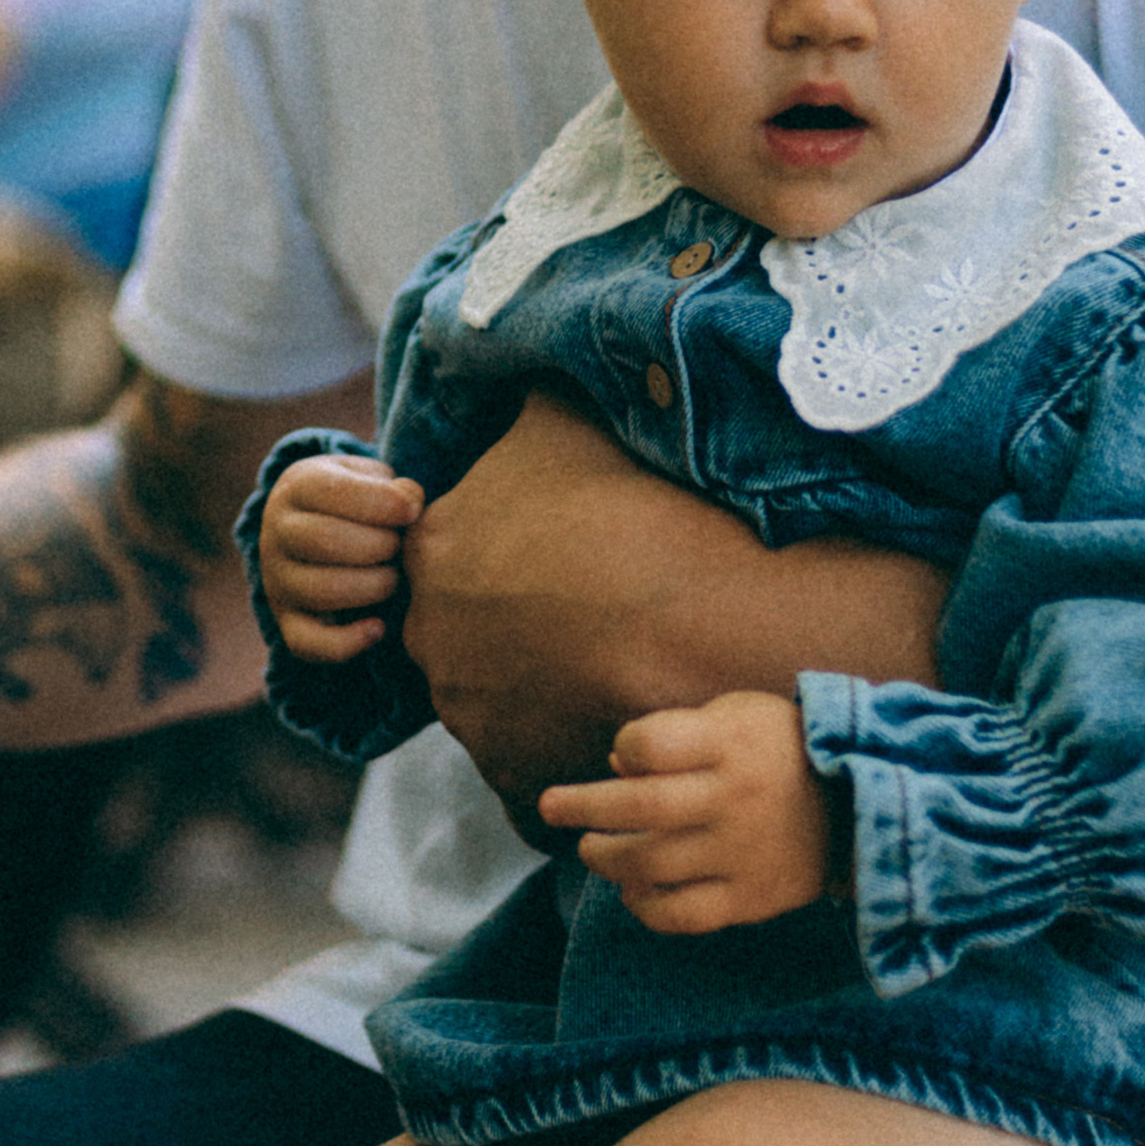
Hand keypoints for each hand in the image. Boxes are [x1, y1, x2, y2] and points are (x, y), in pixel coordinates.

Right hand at [259, 452, 423, 660]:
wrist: (317, 525)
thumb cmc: (357, 500)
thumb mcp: (371, 479)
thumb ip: (393, 487)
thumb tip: (411, 504)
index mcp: (297, 487)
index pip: (332, 492)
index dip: (380, 504)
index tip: (411, 512)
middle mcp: (277, 533)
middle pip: (324, 540)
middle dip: (378, 546)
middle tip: (399, 547)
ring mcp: (277, 580)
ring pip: (320, 591)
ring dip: (372, 587)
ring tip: (393, 577)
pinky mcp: (285, 620)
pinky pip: (306, 643)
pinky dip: (347, 643)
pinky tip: (378, 627)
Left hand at [400, 387, 945, 812]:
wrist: (711, 611)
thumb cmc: (641, 502)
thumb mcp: (562, 419)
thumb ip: (517, 408)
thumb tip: (505, 366)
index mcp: (435, 554)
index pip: (456, 558)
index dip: (512, 555)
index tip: (564, 557)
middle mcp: (433, 643)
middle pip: (470, 633)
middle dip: (519, 625)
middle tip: (594, 609)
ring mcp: (474, 720)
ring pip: (503, 701)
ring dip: (545, 689)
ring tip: (620, 660)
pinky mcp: (516, 779)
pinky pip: (535, 771)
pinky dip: (569, 748)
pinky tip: (618, 714)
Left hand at [539, 691, 832, 933]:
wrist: (863, 808)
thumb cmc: (784, 748)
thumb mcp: (739, 716)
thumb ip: (678, 735)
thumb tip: (616, 767)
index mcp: (732, 744)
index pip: (652, 745)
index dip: (624, 747)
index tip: (623, 754)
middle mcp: (734, 799)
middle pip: (640, 809)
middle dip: (582, 808)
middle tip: (552, 807)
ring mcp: (742, 853)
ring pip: (651, 864)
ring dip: (606, 858)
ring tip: (591, 849)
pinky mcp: (750, 899)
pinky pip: (682, 914)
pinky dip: (645, 907)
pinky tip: (632, 892)